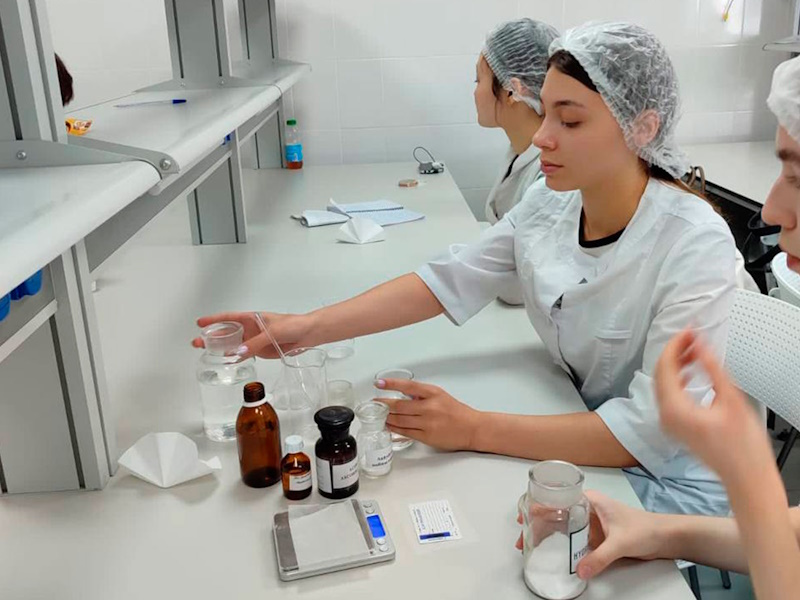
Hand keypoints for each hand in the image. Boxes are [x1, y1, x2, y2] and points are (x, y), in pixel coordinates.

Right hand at [191, 312, 315, 358]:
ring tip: (206, 353)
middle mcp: (251, 329)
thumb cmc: (294, 324)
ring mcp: (255, 340)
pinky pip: (245, 354)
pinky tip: (226, 361)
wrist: (308, 333)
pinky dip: (235, 358)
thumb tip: (238, 352)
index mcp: (252, 318)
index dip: (214, 320)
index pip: (228, 318)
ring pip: (234, 344)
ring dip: (221, 349)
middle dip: (212, 337)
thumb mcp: (273, 332)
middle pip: (227, 332)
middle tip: (197, 342)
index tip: (200, 323)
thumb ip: (256, 343)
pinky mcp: (262, 350)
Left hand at [374, 379, 480, 450]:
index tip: (379, 383)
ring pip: (400, 420)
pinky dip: (394, 429)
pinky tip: (388, 426)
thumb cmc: (456, 412)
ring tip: (378, 415)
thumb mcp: (440, 396)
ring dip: (387, 417)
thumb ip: (422, 394)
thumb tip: (403, 394)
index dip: (391, 384)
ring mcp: (427, 423)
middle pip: (399, 406)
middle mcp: (429, 407)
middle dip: (384, 404)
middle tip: (374, 403)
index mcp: (433, 394)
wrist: (472, 428)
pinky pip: (405, 432)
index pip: (408, 386)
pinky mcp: (426, 436)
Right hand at [514, 491, 668, 579]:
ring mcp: (591, 523)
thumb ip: (600, 558)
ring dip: (547, 534)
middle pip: (556, 513)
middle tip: (523, 537)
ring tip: (532, 544)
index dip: (538, 506)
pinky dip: (561, 544)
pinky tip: (554, 552)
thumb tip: (580, 570)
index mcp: (590, 500)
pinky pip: (573, 539)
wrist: (665, 538)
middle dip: (537, 523)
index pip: (557, 498)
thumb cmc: (646, 528)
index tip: (525, 517)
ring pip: (563, 526)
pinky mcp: (596, 536)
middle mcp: (587, 509)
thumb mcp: (620, 543)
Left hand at [654, 329, 774, 483]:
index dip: (675, 344)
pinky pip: (669, 395)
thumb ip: (713, 368)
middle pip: (661, 374)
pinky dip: (678, 379)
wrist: (746, 477)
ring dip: (677, 364)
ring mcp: (669, 423)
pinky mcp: (676, 426)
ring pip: (664, 384)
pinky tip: (692, 370)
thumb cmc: (743, 447)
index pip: (664, 366)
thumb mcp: (731, 400)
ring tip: (695, 349)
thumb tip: (700, 345)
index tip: (688, 331)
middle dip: (675, 352)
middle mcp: (666, 416)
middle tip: (692, 336)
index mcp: (675, 409)